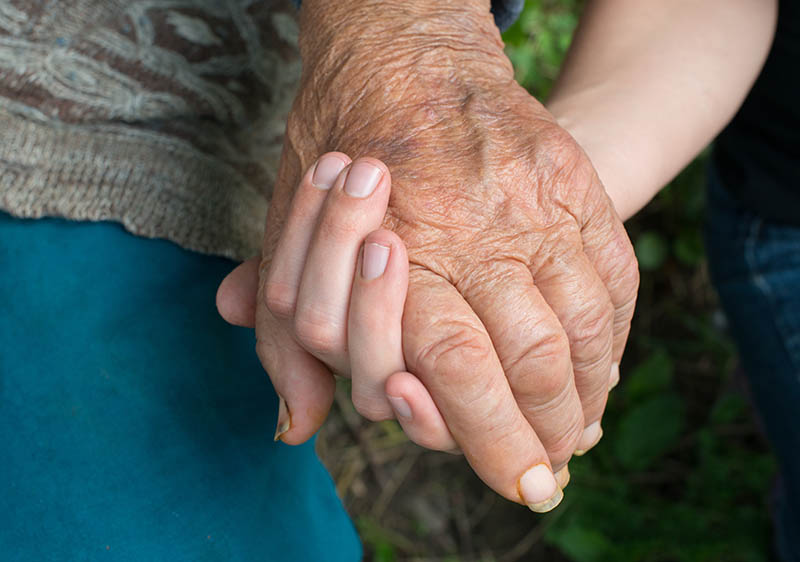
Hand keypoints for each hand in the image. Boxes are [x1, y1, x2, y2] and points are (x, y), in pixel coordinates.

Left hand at [246, 1, 637, 511]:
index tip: (518, 482)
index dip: (485, 438)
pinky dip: (614, 336)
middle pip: (528, 361)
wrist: (406, 56)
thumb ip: (290, 340)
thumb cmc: (338, 151)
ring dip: (586, 393)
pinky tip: (603, 368)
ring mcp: (535, 203)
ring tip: (578, 429)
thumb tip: (296, 427)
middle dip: (544, 431)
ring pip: (583, 326)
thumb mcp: (288, 238)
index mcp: (400, 248)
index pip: (452, 369)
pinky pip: (615, 275)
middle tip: (549, 468)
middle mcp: (477, 231)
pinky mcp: (572, 181)